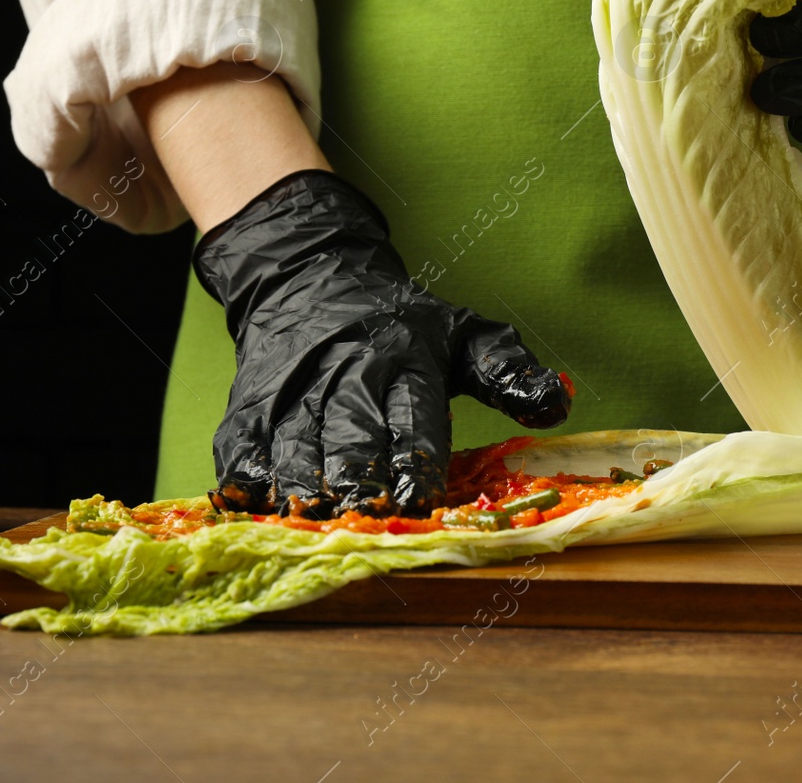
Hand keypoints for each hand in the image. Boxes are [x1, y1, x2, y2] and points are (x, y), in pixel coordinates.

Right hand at [196, 169, 571, 517]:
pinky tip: (259, 511)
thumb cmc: (397, 324)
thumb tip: (559, 403)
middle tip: (367, 521)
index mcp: (404, 358)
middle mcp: (345, 374)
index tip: (421, 500)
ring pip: (293, 448)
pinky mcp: (248, 410)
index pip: (412, 415)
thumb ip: (509, 371)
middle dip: (358, 480)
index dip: (414, 460)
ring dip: (304, 490)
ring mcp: (290, 393)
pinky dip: (247, 486)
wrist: (307, 277)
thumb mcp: (462, 334)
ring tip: (316, 524)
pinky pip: (242, 454)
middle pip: (349, 435)